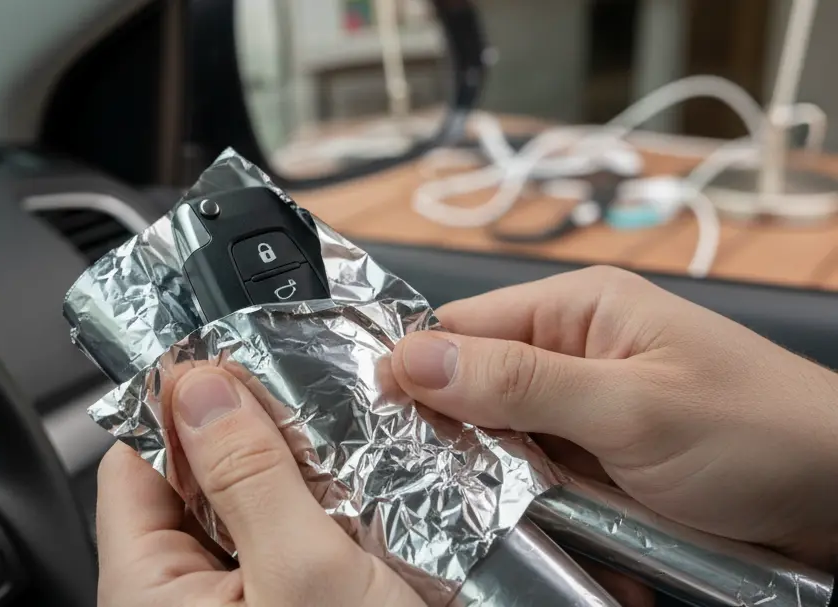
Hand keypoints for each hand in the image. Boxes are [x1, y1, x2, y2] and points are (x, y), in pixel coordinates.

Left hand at [95, 367, 424, 606]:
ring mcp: (233, 604)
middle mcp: (180, 601)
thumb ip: (247, 474)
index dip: (177, 404)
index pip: (135, 463)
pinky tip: (358, 494)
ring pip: (248, 507)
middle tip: (306, 395)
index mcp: (148, 594)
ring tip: (342, 441)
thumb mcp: (304, 572)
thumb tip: (198, 383)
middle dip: (250, 435)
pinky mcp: (281, 606)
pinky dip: (317, 511)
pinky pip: (284, 540)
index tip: (230, 357)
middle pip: (195, 480)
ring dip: (293, 473)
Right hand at [391, 266, 837, 569]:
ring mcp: (587, 408)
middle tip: (457, 489)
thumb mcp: (632, 408)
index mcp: (579, 307)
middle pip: (475, 390)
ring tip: (516, 517)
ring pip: (503, 443)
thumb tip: (413, 356)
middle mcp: (575, 349)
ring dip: (503, 487)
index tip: (381, 430)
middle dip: (463, 444)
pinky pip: (540, 479)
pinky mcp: (600, 457)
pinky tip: (553, 532)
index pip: (462, 327)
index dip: (417, 374)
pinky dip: (538, 511)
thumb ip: (520, 382)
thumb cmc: (761, 434)